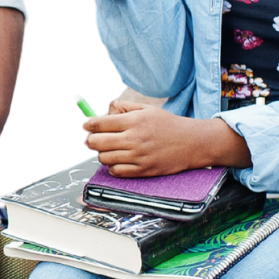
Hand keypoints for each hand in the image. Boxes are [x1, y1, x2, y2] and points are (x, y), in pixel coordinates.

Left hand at [84, 90, 235, 177]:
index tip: (85, 126)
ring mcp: (138, 156)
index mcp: (134, 120)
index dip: (86, 125)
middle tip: (95, 139)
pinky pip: (115, 171)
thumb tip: (102, 112)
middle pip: (96, 142)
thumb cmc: (169, 125)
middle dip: (90, 140)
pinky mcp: (143, 170)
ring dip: (102, 154)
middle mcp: (134, 138)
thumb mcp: (147, 109)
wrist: (192, 143)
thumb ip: (123, 108)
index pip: (98, 123)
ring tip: (110, 149)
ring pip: (103, 158)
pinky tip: (119, 160)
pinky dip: (113, 167)